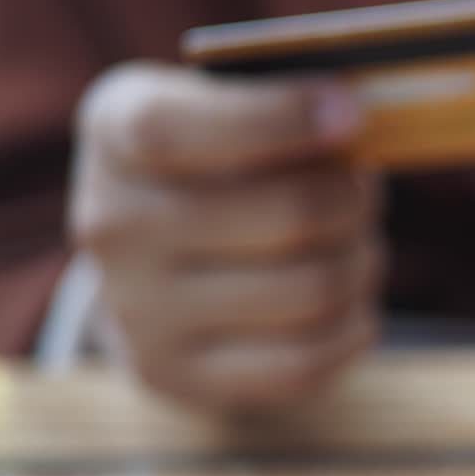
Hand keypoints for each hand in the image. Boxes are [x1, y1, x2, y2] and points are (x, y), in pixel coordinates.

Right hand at [70, 62, 384, 409]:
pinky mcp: (173, 374)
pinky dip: (352, 327)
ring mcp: (136, 309)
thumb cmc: (217, 164)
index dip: (281, 118)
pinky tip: (349, 303)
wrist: (150, 266)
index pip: (182, 129)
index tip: (352, 111)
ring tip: (354, 246)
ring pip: (314, 289)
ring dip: (361, 263)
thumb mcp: (229, 104)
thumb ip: (286, 100)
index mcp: (116, 128)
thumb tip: (356, 116)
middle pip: (292, 214)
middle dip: (355, 201)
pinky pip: (304, 362)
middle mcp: (112, 222)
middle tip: (363, 193)